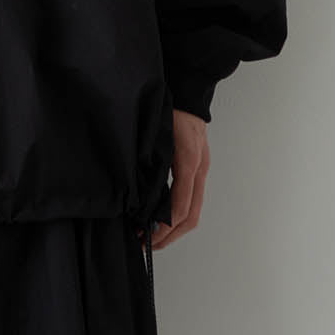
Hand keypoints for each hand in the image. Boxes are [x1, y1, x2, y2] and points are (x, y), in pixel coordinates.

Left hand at [149, 108, 209, 249]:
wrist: (189, 91)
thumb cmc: (170, 108)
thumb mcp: (156, 134)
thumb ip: (149, 160)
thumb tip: (135, 191)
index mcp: (188, 161)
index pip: (181, 205)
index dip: (164, 226)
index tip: (147, 236)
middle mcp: (198, 169)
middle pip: (190, 216)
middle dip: (169, 235)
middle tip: (146, 244)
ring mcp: (200, 169)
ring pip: (192, 210)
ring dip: (173, 228)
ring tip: (150, 234)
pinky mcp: (196, 168)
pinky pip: (191, 199)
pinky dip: (176, 214)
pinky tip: (158, 215)